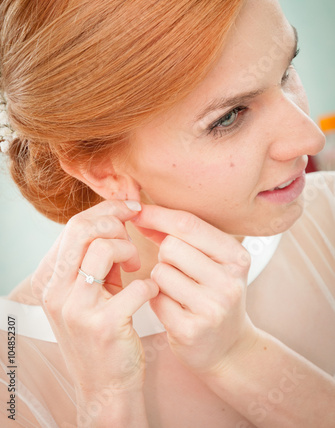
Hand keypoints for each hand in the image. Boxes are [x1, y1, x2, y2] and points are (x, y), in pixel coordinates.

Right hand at [31, 200, 158, 403]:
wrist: (105, 388)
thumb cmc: (103, 334)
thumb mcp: (90, 294)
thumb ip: (97, 261)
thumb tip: (117, 221)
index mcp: (53, 280)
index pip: (74, 226)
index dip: (106, 211)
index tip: (130, 209)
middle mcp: (58, 292)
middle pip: (83, 229)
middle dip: (116, 222)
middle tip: (133, 233)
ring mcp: (78, 309)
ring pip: (103, 248)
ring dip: (128, 249)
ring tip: (135, 266)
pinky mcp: (104, 326)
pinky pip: (135, 285)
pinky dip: (149, 283)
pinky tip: (150, 292)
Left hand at [131, 204, 257, 376]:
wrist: (230, 348)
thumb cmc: (214, 295)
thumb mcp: (212, 262)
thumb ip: (183, 236)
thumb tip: (141, 213)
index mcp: (236, 256)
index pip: (189, 223)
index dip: (157, 215)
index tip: (136, 212)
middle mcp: (229, 281)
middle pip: (170, 246)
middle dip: (164, 255)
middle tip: (178, 271)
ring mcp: (212, 308)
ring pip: (160, 272)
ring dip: (160, 279)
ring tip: (177, 292)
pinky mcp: (192, 330)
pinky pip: (155, 299)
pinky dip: (157, 301)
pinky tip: (173, 309)